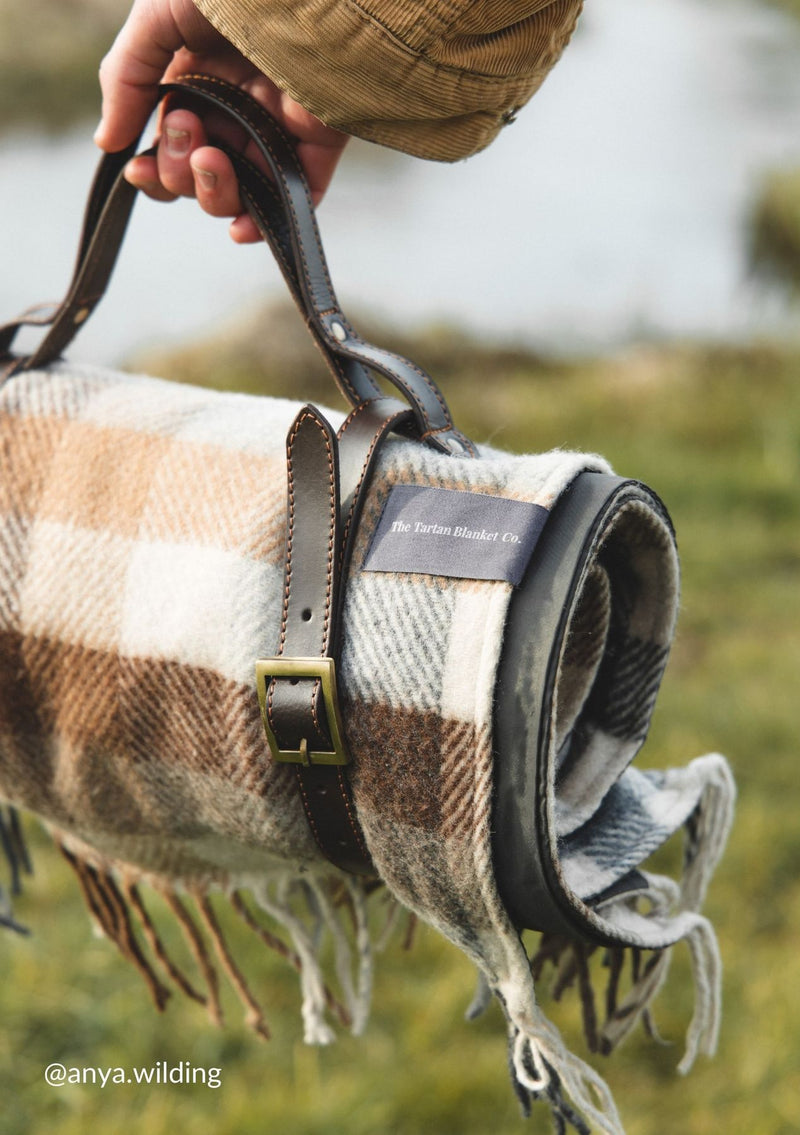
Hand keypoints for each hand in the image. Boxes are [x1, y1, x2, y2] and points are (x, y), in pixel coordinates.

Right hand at [94, 0, 347, 240]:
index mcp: (195, 80)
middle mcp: (234, 108)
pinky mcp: (316, 139)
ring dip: (214, 192)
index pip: (169, 148)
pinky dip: (265, 222)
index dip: (153, 170)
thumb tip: (108, 143)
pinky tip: (240, 228)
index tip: (140, 167)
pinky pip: (294, 198)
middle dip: (181, 171)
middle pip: (198, 176)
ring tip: (214, 158)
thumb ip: (127, 80)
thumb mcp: (156, 19)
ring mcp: (275, 127)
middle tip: (191, 129)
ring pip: (240, 193)